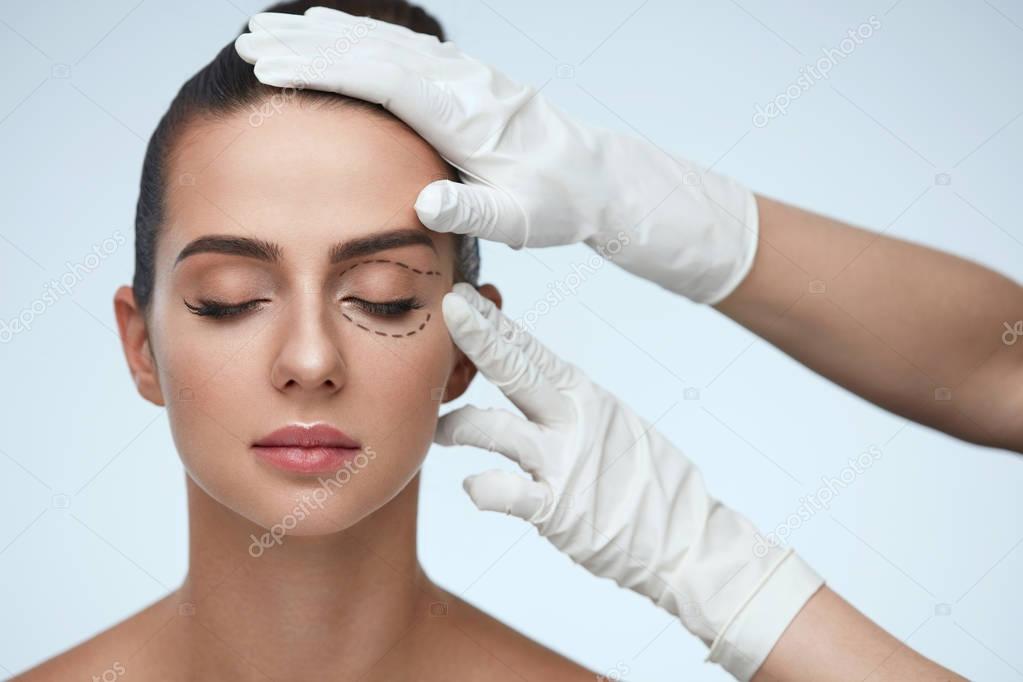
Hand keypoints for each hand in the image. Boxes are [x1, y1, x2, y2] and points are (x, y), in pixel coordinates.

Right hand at [235, 7, 757, 302]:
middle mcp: (460, 83)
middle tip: (248, 40)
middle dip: (307, 43)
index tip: (272, 63)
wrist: (594, 178)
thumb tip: (423, 202)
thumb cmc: (556, 203)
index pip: (382, 79)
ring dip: (326, 35)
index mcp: (464, 114)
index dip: (324, 69)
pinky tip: (335, 35)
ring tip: (273, 30)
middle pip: (372, 50)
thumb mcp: (519, 221)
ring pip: (384, 42)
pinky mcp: (463, 81)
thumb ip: (474, 211)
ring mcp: (462, 76)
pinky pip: (402, 50)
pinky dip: (360, 39)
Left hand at [431, 283, 822, 679]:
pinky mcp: (557, 508)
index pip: (531, 350)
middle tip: (448, 308)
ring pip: (496, 429)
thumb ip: (567, 403)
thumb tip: (528, 379)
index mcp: (583, 396)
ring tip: (436, 429)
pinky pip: (508, 493)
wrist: (688, 539)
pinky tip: (472, 486)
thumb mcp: (610, 424)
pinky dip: (484, 488)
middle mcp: (573, 420)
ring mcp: (564, 462)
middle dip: (479, 337)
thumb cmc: (646, 482)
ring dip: (458, 424)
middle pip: (516, 370)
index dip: (494, 323)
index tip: (463, 296)